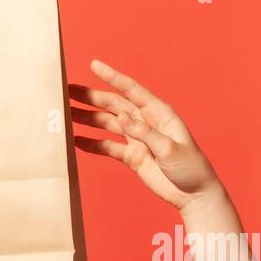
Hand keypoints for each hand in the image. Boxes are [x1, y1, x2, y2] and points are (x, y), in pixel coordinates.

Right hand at [68, 58, 223, 213]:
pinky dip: (92, 144)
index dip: (112, 77)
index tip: (94, 65)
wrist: (194, 195)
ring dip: (87, 118)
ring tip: (66, 113)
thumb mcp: (170, 148)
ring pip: (107, 123)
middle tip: (67, 91)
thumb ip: (145, 133)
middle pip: (114, 105)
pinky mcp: (132, 156)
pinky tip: (75, 140)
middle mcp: (145, 122)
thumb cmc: (191, 168)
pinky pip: (108, 147)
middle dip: (91, 97)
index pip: (132, 90)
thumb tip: (122, 116)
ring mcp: (137, 139)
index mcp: (158, 114)